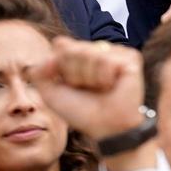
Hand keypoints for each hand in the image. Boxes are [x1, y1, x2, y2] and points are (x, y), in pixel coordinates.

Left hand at [30, 37, 145, 139]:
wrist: (104, 126)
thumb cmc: (80, 110)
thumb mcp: (51, 92)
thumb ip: (40, 70)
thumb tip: (56, 45)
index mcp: (79, 54)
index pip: (61, 44)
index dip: (60, 66)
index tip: (69, 84)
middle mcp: (97, 50)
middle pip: (73, 49)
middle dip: (74, 73)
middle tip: (86, 89)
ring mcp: (115, 52)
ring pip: (90, 53)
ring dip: (90, 78)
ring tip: (100, 88)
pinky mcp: (130, 58)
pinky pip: (107, 60)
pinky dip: (105, 78)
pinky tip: (112, 86)